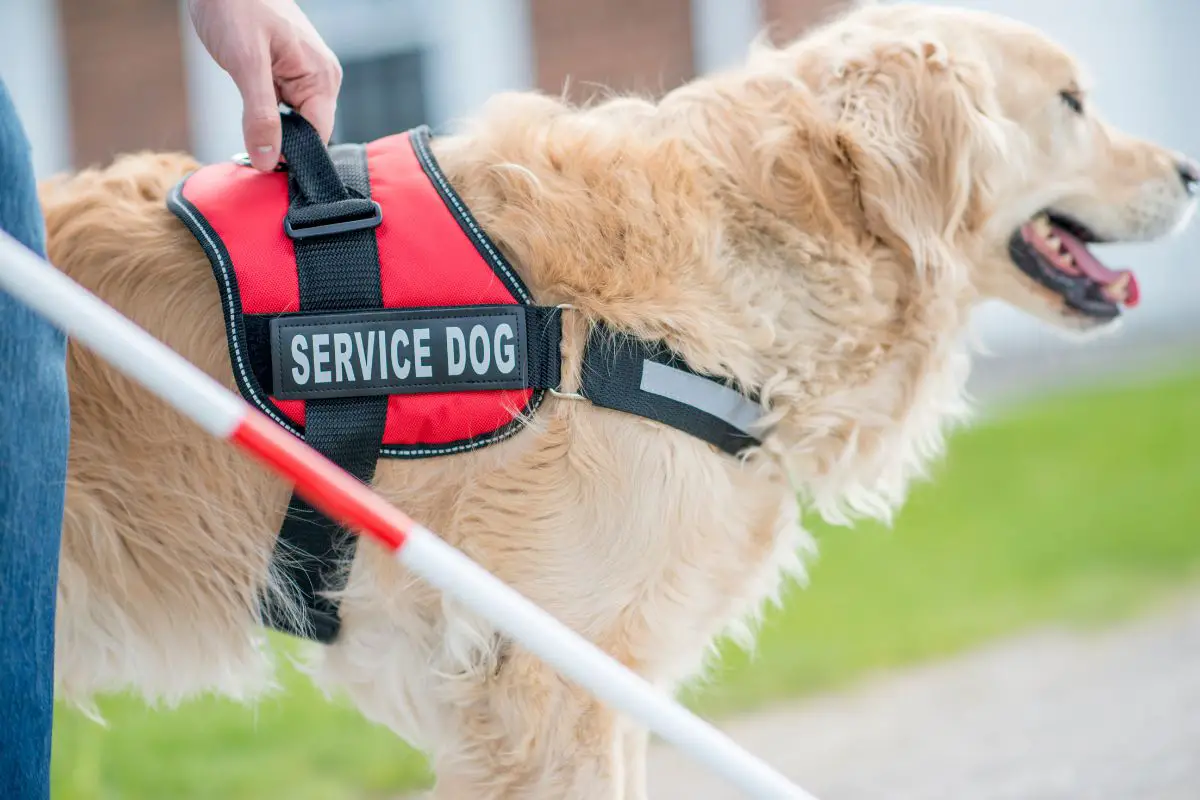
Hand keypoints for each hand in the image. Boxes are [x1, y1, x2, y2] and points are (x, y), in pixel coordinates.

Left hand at [187, 0, 341, 169]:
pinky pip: (281, 107)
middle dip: (279, 144)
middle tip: (248, 150)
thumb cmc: (236, 4)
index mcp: (321, 77)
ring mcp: (304, 75)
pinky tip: (249, 113)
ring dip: (268, 129)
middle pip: (306, 132)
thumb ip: (260, 115)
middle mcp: (320, 78)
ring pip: (291, 122)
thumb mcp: (246, 62)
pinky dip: (264, 116)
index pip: (318, 136)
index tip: (264, 167)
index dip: (292, 155)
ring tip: (246, 128)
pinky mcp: (286, 73)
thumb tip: (268, 161)